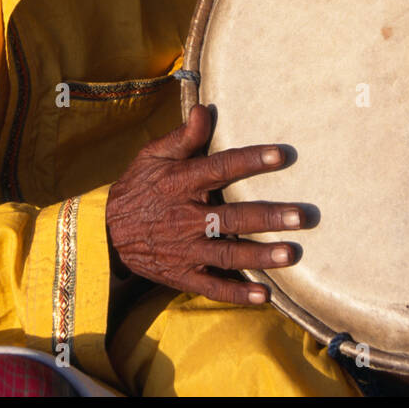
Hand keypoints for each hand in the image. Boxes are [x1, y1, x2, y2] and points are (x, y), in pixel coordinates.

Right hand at [105, 104, 306, 304]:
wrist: (107, 233)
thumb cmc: (138, 188)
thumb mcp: (152, 156)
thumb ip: (182, 137)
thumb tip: (204, 110)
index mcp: (181, 183)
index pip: (220, 168)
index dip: (251, 161)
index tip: (281, 155)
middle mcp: (186, 217)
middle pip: (233, 216)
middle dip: (268, 216)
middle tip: (301, 216)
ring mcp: (186, 249)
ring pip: (229, 253)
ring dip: (261, 255)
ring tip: (290, 254)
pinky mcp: (183, 274)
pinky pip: (213, 286)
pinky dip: (237, 294)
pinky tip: (263, 297)